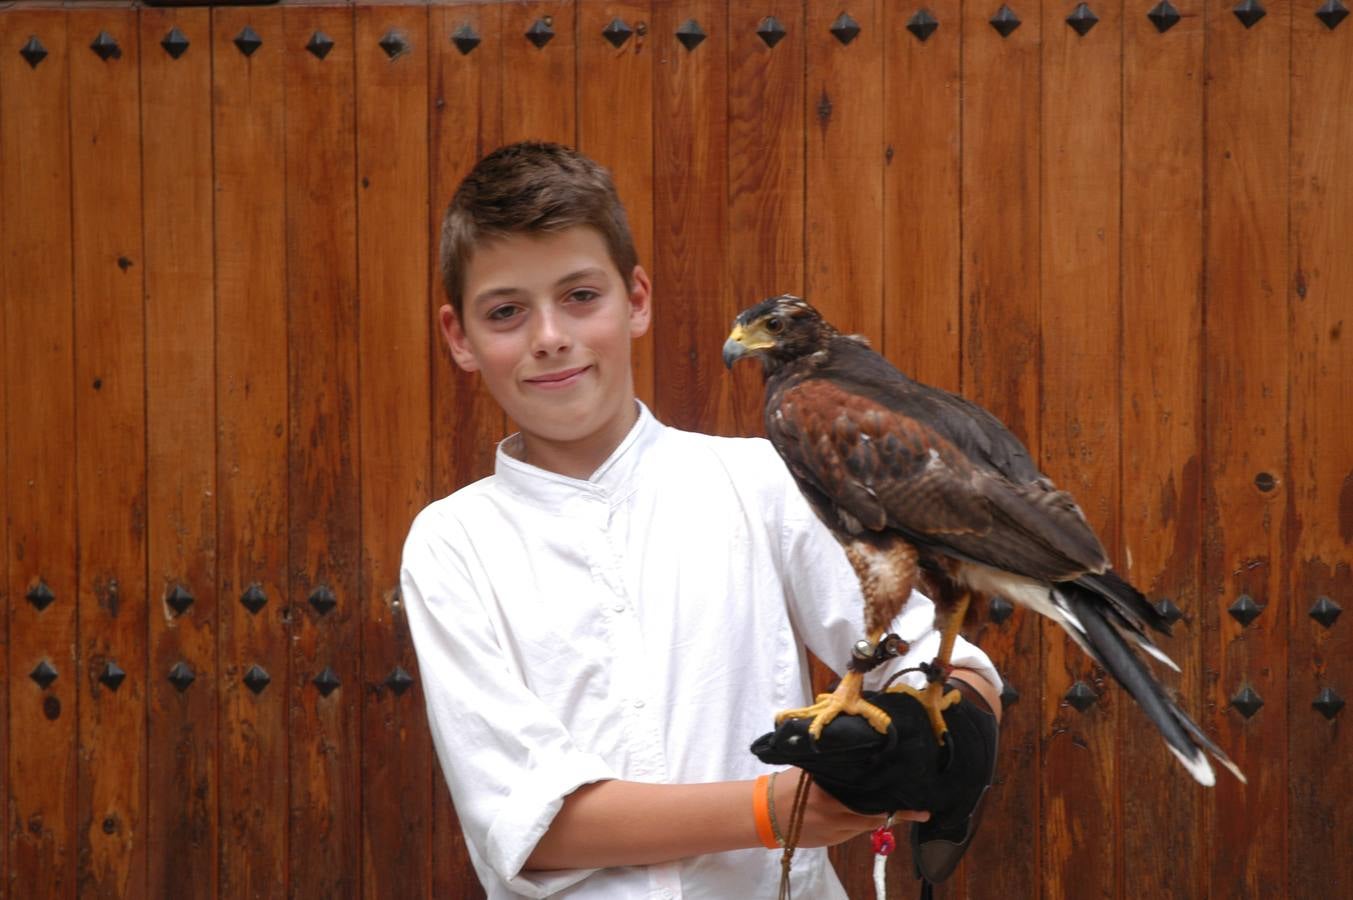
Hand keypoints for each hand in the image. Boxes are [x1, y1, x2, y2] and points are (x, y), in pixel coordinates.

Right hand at [771, 770, 928, 848]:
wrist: (765, 812)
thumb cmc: (789, 783)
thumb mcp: (811, 768)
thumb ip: (834, 764)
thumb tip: (860, 749)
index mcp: (830, 790)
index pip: (869, 796)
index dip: (892, 801)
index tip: (916, 803)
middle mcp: (834, 812)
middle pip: (873, 815)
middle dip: (897, 813)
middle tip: (920, 810)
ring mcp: (833, 830)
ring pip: (867, 826)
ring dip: (883, 819)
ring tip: (905, 812)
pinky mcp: (831, 841)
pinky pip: (855, 833)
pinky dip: (866, 825)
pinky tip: (875, 817)